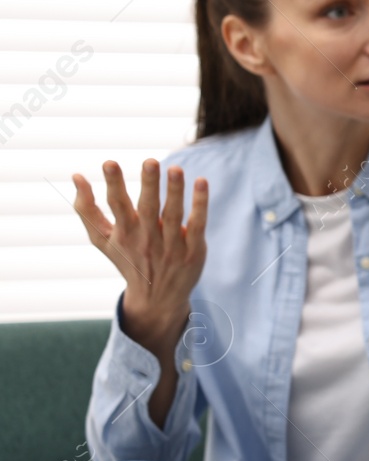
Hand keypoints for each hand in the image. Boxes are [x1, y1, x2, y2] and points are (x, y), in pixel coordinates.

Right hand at [71, 159, 208, 356]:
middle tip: (150, 161)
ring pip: (174, 214)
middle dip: (148, 185)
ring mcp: (171, 245)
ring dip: (175, 191)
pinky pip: (197, 224)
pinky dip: (200, 204)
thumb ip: (87, 209)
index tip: (109, 162)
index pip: (117, 205)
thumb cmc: (127, 259)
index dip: (113, 184)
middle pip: (148, 208)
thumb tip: (75, 176)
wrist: (157, 298)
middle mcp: (146, 238)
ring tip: (175, 168)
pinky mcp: (193, 249)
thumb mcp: (102, 240)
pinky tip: (201, 182)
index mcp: (124, 233)